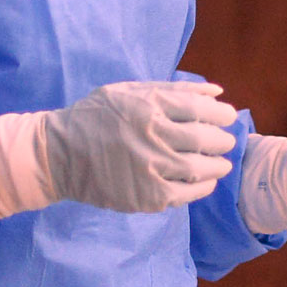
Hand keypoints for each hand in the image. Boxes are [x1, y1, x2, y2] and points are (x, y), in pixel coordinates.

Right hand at [41, 80, 237, 212]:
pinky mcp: (147, 196)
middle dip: (223, 139)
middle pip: (205, 138)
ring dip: (218, 164)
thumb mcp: (129, 90)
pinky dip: (203, 186)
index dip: (221, 113)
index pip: (200, 108)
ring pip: (200, 168)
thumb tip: (217, 91)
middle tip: (226, 140)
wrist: (59, 154)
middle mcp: (152, 136)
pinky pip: (187, 193)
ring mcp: (150, 168)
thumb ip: (173, 89)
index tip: (227, 117)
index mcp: (148, 105)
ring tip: (220, 162)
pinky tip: (204, 180)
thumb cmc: (96, 117)